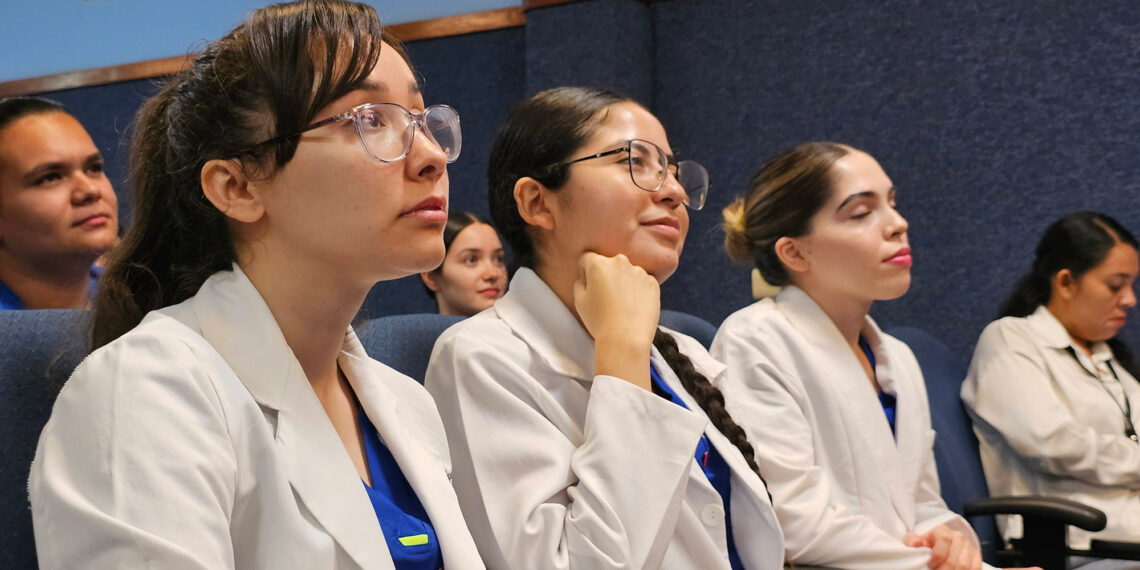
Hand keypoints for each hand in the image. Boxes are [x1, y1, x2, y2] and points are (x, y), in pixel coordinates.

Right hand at [574, 252, 659, 389]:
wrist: (626, 338)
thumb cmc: (599, 320)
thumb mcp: (579, 301)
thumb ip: (579, 284)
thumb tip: (586, 279)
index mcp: (598, 264)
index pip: (587, 258)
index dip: (584, 271)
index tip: (589, 286)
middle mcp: (620, 262)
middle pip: (609, 263)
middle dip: (606, 275)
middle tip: (606, 296)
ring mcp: (639, 271)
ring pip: (627, 272)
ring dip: (624, 282)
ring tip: (622, 304)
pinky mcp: (653, 283)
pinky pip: (642, 282)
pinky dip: (638, 290)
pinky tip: (634, 307)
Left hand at [903, 525, 981, 569]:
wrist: (936, 544)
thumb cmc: (924, 544)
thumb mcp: (914, 540)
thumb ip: (912, 541)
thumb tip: (914, 544)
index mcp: (942, 531)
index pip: (944, 541)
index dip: (937, 556)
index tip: (930, 565)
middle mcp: (958, 537)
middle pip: (954, 559)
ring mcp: (968, 546)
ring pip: (964, 566)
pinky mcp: (976, 556)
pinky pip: (975, 568)